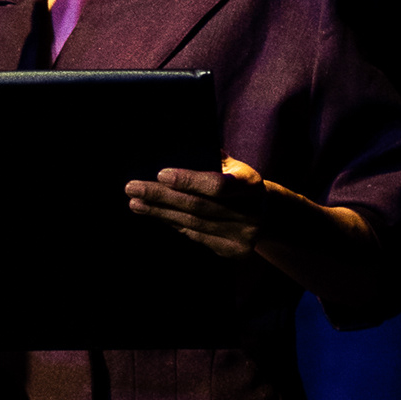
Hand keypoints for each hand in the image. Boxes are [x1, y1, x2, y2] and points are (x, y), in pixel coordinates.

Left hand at [123, 155, 268, 261]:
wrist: (267, 214)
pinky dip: (174, 224)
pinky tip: (157, 214)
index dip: (188, 181)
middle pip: (198, 206)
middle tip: (133, 188)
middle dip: (161, 196)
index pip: (217, 185)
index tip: (160, 174)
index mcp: (251, 185)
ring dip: (160, 213)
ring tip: (136, 203)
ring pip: (192, 224)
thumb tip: (176, 147)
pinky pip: (196, 236)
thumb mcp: (235, 167)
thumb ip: (212, 159)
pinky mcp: (234, 252)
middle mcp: (250, 213)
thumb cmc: (240, 184)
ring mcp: (243, 236)